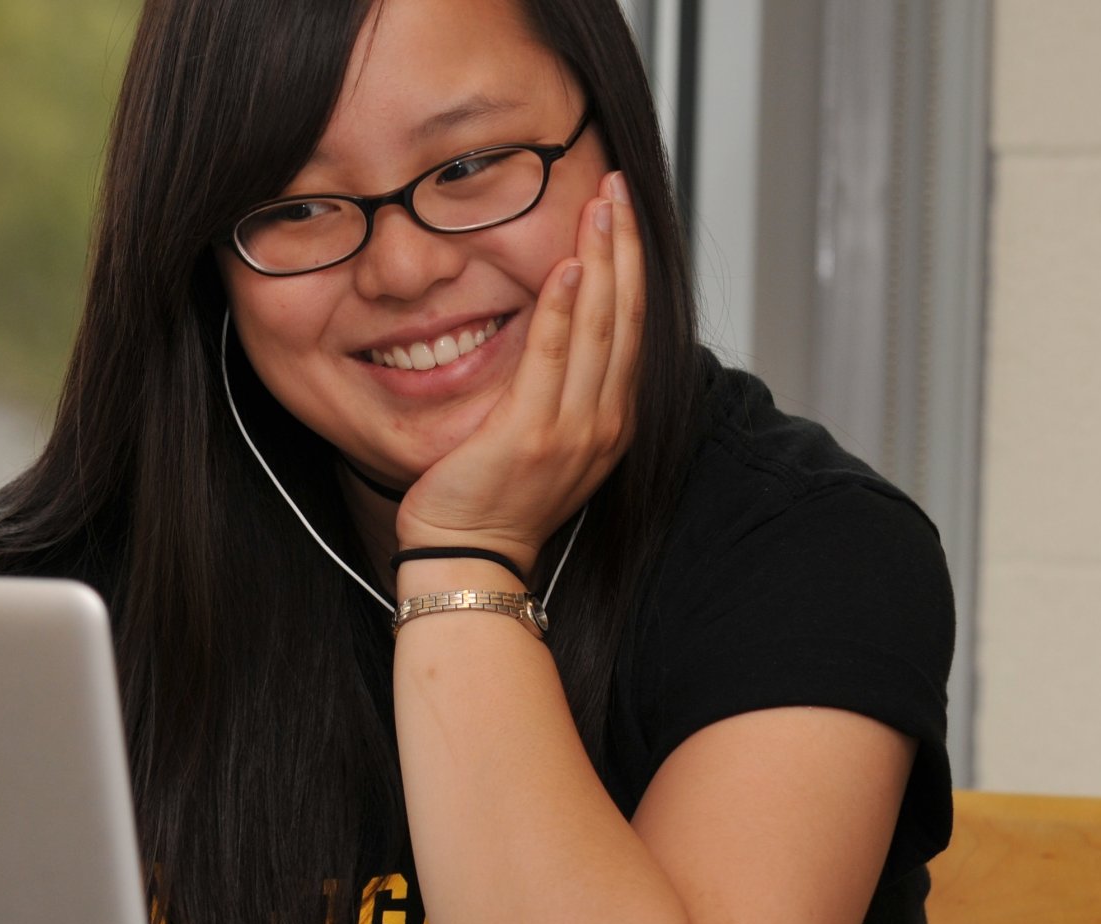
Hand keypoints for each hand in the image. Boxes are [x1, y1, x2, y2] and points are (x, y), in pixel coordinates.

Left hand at [394, 170, 643, 573]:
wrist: (469, 559)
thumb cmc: (490, 502)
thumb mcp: (539, 438)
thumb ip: (554, 387)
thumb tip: (550, 329)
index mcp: (608, 421)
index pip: (631, 325)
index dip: (631, 263)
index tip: (622, 211)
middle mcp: (603, 422)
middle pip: (628, 315)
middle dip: (625, 244)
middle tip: (617, 186)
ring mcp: (574, 429)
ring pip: (603, 327)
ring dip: (603, 258)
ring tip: (601, 204)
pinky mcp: (533, 434)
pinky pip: (556, 359)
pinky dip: (566, 309)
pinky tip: (569, 266)